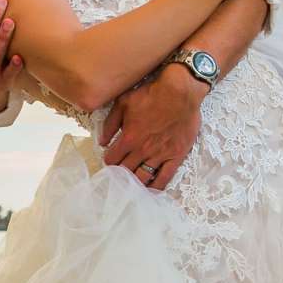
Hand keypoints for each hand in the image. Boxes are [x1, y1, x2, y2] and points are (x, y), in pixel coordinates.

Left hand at [100, 66, 205, 190]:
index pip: (112, 159)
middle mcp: (143, 150)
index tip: (109, 162)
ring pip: (143, 177)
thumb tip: (102, 141)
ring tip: (130, 187)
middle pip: (125, 171)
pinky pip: (165, 177)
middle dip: (119, 175)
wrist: (180, 92)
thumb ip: (110, 123)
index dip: (108, 161)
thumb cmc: (152, 94)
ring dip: (134, 184)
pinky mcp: (176, 156)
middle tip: (117, 177)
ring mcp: (160, 155)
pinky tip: (151, 191)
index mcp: (129, 138)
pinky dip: (157, 187)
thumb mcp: (124, 102)